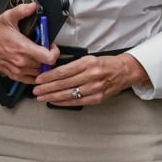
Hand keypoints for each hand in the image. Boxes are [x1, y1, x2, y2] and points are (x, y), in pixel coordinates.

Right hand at [0, 1, 55, 81]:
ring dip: (42, 65)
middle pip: (46, 65)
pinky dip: (35, 74)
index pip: (49, 58)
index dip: (55, 52)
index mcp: (23, 48)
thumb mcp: (8, 17)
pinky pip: (30, 79)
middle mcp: (22, 61)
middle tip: (45, 48)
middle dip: (49, 56)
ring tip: (39, 56)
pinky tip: (33, 65)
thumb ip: (22, 10)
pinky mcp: (13, 74)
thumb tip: (32, 6)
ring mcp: (17, 70)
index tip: (51, 45)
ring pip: (40, 73)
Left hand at [32, 53, 147, 106]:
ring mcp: (95, 88)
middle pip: (63, 83)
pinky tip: (55, 101)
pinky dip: (63, 102)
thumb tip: (54, 72)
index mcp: (88, 63)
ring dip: (52, 96)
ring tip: (41, 97)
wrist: (125, 71)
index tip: (39, 79)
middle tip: (36, 90)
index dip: (48, 76)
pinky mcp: (97, 98)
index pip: (63, 71)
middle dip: (47, 88)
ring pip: (68, 94)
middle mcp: (92, 75)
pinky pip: (76, 101)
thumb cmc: (107, 64)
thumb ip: (73, 65)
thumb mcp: (90, 58)